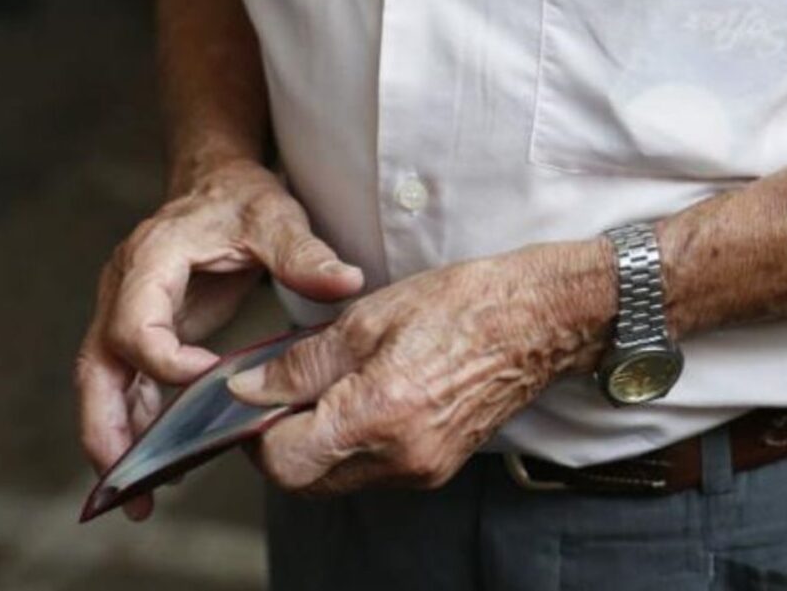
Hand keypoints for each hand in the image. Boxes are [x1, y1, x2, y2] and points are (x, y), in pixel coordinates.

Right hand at [75, 158, 364, 518]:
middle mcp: (124, 290)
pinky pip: (129, 387)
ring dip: (115, 441)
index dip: (163, 361)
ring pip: (104, 386)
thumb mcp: (274, 218)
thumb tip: (346, 282)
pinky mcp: (143, 334)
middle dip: (106, 427)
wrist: (214, 183)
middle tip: (128, 482)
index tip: (207, 379)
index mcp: (150, 261)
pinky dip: (138, 427)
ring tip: (140, 500)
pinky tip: (161, 468)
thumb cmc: (239, 200)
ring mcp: (127, 314)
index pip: (134, 324)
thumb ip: (304, 253)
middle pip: (97, 367)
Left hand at [228, 241, 613, 494]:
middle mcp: (399, 457)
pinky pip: (370, 471)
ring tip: (321, 391)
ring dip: (313, 445)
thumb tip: (249, 388)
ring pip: (336, 478)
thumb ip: (300, 364)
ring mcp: (420, 469)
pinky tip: (357, 401)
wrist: (537, 322)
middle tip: (279, 395)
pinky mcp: (434, 468)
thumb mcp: (365, 320)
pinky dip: (349, 445)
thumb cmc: (459, 306)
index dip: (254, 433)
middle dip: (280, 443)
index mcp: (377, 415)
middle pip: (306, 479)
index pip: (285, 460)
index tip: (251, 400)